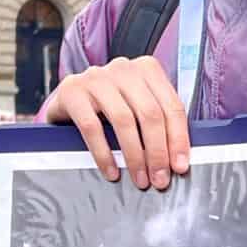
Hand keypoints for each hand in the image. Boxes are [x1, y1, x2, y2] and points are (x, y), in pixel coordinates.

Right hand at [41, 56, 190, 190]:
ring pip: (124, 120)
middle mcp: (123, 68)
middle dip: (158, 152)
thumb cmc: (108, 107)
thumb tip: (177, 160)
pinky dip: (104, 154)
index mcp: (146, 69)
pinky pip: (92, 127)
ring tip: (139, 178)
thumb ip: (158, 123)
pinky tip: (112, 171)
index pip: (171, 106)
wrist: (66, 100)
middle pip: (150, 113)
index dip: (178, 139)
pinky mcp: (72, 91)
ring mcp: (96, 77)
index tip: (179, 166)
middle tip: (160, 178)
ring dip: (134, 156)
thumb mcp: (136, 107)